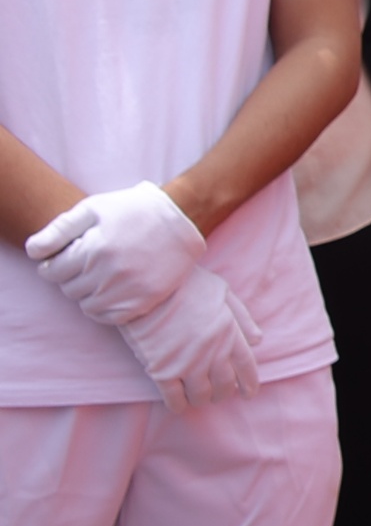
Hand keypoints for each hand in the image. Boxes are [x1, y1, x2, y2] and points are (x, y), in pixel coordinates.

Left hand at [27, 180, 212, 324]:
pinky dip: (105, 308)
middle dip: (73, 277)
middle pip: (69, 289)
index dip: (56, 263)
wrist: (182, 216)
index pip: (51, 272)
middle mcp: (110, 272)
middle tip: (89, 263)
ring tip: (102, 275)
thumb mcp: (93, 208)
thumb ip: (58, 230)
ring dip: (89, 293)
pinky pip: (109, 317)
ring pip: (87, 306)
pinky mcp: (145, 300)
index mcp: (93, 248)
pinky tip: (113, 290)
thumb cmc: (132, 210)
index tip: (70, 255)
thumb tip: (33, 252)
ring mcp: (129, 289)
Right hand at [99, 267, 259, 412]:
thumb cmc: (185, 284)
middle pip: (224, 384)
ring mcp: (187, 363)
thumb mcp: (222, 292)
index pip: (246, 366)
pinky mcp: (161, 370)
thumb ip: (241, 317)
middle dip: (224, 393)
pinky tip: (178, 405)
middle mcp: (212, 352)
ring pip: (201, 394)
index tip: (248, 394)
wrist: (148, 285)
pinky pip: (174, 397)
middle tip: (219, 395)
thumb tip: (257, 340)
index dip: (249, 383)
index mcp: (229, 333)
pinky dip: (178, 405)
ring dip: (202, 399)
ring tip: (199, 398)